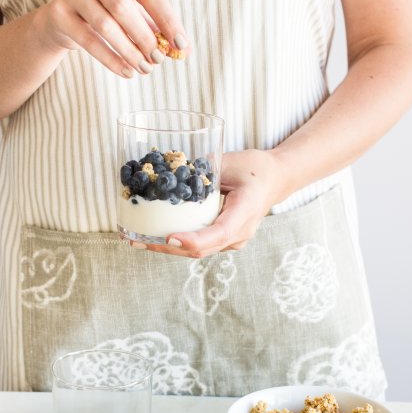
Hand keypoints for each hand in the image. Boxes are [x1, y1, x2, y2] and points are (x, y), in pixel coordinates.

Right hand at [37, 0, 188, 77]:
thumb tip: (185, 50)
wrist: (62, 18)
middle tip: (159, 60)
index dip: (167, 19)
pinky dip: (112, 60)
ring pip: (106, 25)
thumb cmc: (106, 10)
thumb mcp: (133, 10)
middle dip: (146, 37)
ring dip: (130, 51)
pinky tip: (128, 72)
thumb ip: (157, 25)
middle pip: (124, 6)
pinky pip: (89, 41)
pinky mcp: (57, 13)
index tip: (181, 44)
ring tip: (145, 68)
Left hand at [140, 149, 291, 257]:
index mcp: (245, 212)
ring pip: (196, 251)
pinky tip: (151, 238)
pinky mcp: (223, 241)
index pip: (218, 233)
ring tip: (136, 241)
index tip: (169, 237)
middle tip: (138, 240)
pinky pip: (197, 246)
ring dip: (166, 248)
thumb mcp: (232, 161)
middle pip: (201, 249)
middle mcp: (239, 234)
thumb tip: (173, 171)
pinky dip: (175, 243)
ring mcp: (232, 241)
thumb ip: (205, 167)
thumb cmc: (256, 169)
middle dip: (167, 247)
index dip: (193, 240)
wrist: (275, 180)